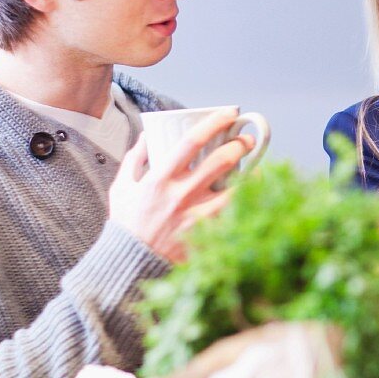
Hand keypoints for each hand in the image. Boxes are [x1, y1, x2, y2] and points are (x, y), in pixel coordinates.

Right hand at [109, 109, 254, 262]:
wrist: (132, 264)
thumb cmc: (127, 224)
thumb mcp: (122, 187)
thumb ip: (135, 159)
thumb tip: (147, 134)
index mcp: (159, 178)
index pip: (192, 141)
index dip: (215, 122)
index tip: (230, 113)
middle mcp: (180, 195)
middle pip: (221, 161)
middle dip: (240, 145)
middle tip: (246, 140)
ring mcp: (196, 216)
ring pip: (236, 189)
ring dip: (251, 173)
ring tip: (256, 166)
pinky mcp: (207, 235)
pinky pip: (234, 214)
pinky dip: (247, 201)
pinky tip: (252, 194)